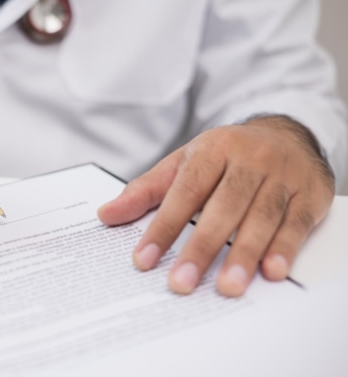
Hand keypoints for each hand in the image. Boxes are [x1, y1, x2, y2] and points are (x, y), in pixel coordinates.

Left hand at [98, 115, 334, 296]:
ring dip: (244, 253)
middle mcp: (249, 160)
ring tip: (226, 286)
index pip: (184, 192)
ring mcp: (282, 176)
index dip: (163, 227)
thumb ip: (147, 190)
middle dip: (201, 247)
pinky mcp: (311, 192)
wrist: (285, 131)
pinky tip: (271, 271)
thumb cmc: (226, 154)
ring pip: (262, 216)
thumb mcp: (184, 163)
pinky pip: (297, 221)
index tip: (144, 260)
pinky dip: (285, 247)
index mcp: (212, 150)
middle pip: (223, 206)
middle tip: (182, 282)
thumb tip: (107, 214)